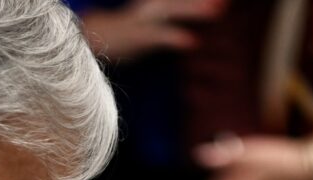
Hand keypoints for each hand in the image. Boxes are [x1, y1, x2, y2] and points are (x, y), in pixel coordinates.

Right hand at [81, 0, 226, 60]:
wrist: (86, 42)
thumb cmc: (118, 38)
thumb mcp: (145, 28)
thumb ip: (166, 27)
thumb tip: (192, 35)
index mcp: (152, 6)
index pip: (177, 2)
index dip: (196, 3)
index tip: (222, 2)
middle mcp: (148, 8)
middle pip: (178, 0)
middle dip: (200, 1)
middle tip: (226, 2)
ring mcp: (141, 21)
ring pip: (172, 9)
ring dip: (195, 9)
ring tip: (218, 10)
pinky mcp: (135, 37)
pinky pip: (158, 36)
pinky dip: (175, 37)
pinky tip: (192, 42)